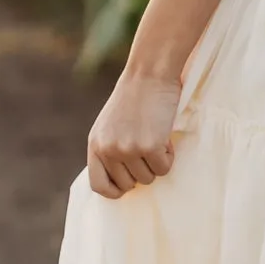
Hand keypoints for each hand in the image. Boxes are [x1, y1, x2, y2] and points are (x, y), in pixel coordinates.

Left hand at [87, 70, 181, 198]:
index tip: (128, 185)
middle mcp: (109, 150)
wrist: (150, 73)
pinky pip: (164, 168)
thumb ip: (109, 148)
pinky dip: (169, 156)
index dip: (115, 190)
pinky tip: (165, 136)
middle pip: (129, 184)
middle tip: (148, 149)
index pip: (98, 185)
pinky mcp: (149, 147)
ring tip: (156, 137)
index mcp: (95, 144)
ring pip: (148, 178)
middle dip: (142, 171)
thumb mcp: (110, 124)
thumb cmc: (135, 96)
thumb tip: (120, 180)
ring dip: (156, 162)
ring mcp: (128, 149)